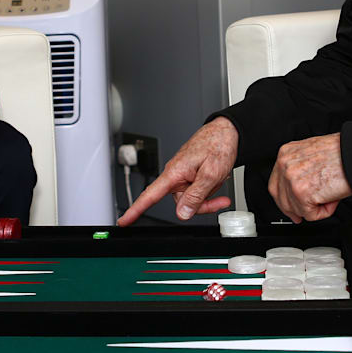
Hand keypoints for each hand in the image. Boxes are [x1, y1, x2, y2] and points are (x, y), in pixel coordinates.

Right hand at [117, 118, 238, 225]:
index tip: (124, 221)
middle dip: (201, 204)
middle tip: (219, 199)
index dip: (135, 209)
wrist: (227, 132)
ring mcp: (182, 174)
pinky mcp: (189, 174)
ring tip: (218, 180)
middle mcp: (175, 174)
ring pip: (190, 198)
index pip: (150, 195)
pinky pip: (195, 190)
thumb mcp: (210, 174)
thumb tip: (182, 214)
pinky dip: (208, 190)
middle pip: (180, 203)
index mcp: (174, 172)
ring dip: (207, 196)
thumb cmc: (218, 145)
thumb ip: (195, 196)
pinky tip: (216, 180)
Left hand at [267, 133, 351, 222]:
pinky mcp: (302, 193)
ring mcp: (292, 180)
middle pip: (282, 199)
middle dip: (296, 210)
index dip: (284, 200)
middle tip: (309, 212)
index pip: (276, 184)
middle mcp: (285, 165)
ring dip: (315, 207)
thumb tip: (298, 190)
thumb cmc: (341, 153)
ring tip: (329, 194)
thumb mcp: (311, 154)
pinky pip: (311, 215)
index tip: (292, 209)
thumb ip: (300, 169)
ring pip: (297, 209)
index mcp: (286, 154)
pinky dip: (325, 211)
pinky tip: (332, 198)